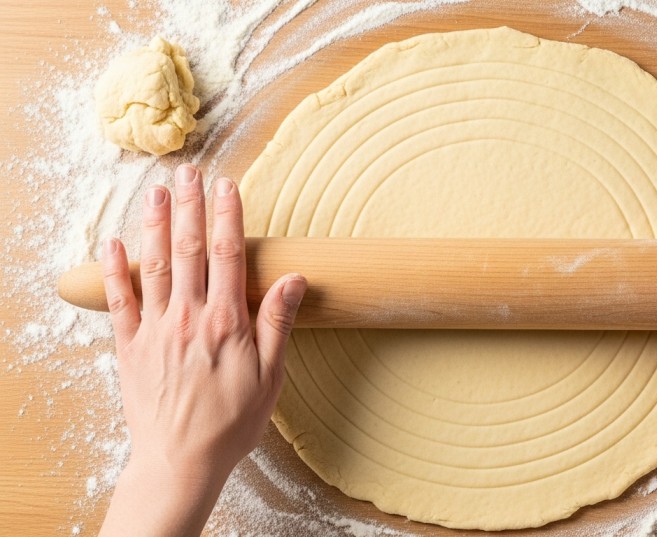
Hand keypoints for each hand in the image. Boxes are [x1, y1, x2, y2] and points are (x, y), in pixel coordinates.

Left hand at [98, 164, 306, 536]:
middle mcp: (187, 318)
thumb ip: (278, 324)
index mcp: (226, 323)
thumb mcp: (271, 377)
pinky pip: (120, 301)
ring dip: (156, 225)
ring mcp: (155, 330)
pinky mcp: (130, 348)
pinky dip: (116, 270)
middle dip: (190, 207)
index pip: (226, 256)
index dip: (227, 217)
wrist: (181, 461)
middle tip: (189, 173)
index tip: (228, 186)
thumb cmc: (232, 423)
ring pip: (154, 266)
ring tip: (157, 192)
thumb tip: (293, 280)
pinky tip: (115, 243)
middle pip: (188, 250)